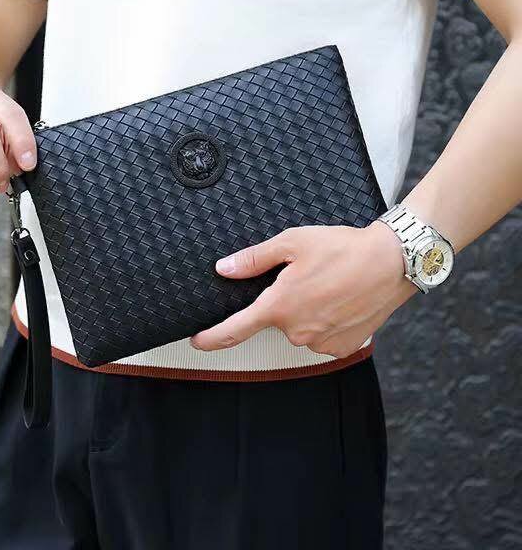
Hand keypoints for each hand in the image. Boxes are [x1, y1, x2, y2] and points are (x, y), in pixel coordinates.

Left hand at [190, 221, 415, 357]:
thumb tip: (225, 269)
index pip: (235, 330)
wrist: (392, 263)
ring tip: (328, 286)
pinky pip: (321, 336)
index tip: (197, 342)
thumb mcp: (292, 243)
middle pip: (275, 320)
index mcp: (279, 306)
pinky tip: (339, 302)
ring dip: (305, 311)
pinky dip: (325, 321)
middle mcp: (297, 331)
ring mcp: (321, 342)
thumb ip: (254, 260)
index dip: (212, 338)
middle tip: (305, 278)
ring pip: (299, 328)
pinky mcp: (342, 347)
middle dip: (282, 302)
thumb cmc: (341, 249)